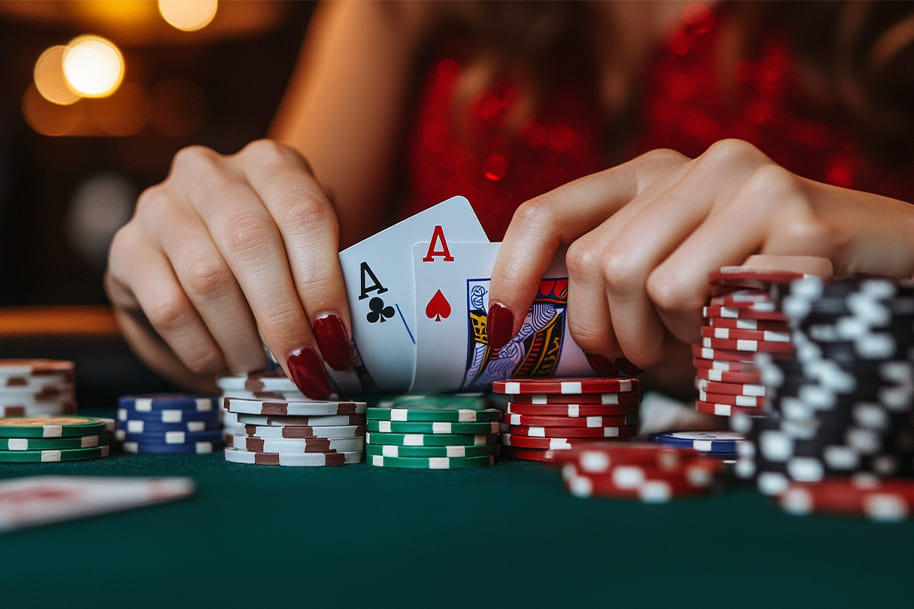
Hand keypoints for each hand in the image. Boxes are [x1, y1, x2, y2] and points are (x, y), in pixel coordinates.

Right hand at [105, 139, 351, 397]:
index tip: (336, 339)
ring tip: (262, 368)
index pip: (304, 212)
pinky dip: (202, 348)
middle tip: (303, 367)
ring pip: (207, 277)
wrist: (194, 263)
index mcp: (271, 164)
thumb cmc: (272, 260)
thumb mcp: (308, 254)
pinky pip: (167, 307)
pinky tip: (221, 363)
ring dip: (242, 338)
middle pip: (252, 243)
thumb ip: (329, 280)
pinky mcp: (126, 247)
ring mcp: (161, 204)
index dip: (323, 282)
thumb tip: (340, 340)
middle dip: (283, 318)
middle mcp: (211, 172)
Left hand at [487, 138, 913, 375]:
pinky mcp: (797, 218)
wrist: (886, 266)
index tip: (506, 326)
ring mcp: (750, 183)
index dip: (515, 271)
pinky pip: (720, 303)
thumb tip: (524, 322)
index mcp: (654, 172)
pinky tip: (755, 327)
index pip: (551, 213)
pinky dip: (727, 338)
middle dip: (618, 334)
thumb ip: (614, 286)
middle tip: (653, 356)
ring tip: (710, 339)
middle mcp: (697, 164)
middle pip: (601, 264)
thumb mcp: (676, 276)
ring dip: (676, 341)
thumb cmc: (760, 288)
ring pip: (657, 286)